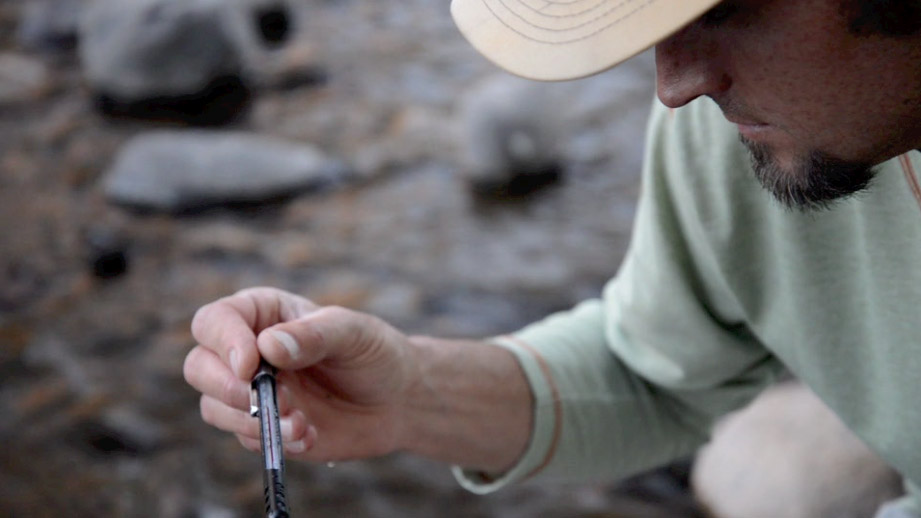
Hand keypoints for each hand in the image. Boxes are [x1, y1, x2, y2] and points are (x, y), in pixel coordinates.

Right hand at [183, 287, 418, 462]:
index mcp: (263, 314)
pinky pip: (244, 437)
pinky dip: (272, 441)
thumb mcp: (353, 333)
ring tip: (301, 422)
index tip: (251, 365)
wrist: (397, 400)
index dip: (224, 342)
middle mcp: (247, 351)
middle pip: (200, 366)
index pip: (215, 321)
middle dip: (229, 388)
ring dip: (252, 420)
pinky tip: (309, 435)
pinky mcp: (261, 426)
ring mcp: (251, 391)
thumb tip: (268, 346)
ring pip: (214, 407)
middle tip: (275, 399)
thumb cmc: (374, 352)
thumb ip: (312, 336)